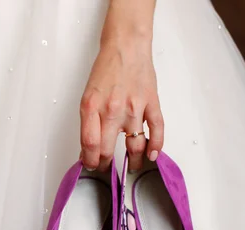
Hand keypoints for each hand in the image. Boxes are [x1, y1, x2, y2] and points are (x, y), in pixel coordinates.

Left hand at [79, 39, 163, 171]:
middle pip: (107, 149)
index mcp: (92, 107)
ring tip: (131, 166)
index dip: (89, 160)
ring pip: (134, 146)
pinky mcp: (152, 103)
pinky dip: (156, 146)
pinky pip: (157, 130)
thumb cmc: (106, 71)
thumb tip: (88, 147)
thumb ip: (88, 122)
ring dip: (133, 161)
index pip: (89, 144)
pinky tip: (152, 155)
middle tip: (106, 167)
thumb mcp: (88, 97)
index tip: (90, 165)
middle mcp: (112, 110)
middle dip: (105, 164)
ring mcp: (134, 108)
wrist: (126, 47)